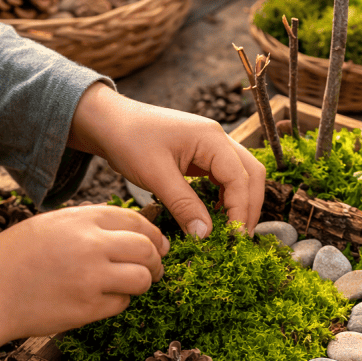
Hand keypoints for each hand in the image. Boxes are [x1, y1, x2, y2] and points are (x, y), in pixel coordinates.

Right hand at [0, 205, 167, 353]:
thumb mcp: (52, 225)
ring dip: (142, 282)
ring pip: (143, 279)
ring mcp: (92, 278)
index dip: (154, 234)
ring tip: (130, 285)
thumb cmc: (14, 258)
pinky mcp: (88, 308)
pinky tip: (101, 298)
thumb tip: (133, 232)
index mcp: (82, 219)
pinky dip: (118, 301)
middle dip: (157, 260)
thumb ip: (90, 224)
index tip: (158, 244)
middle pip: (148, 249)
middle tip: (155, 268)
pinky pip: (122, 303)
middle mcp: (91, 245)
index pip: (138, 221)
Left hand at [69, 84, 265, 237]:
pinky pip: (226, 177)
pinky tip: (216, 215)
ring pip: (242, 175)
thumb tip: (206, 235)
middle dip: (250, 207)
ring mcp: (212, 146)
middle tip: (240, 238)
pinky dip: (227, 197)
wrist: (109, 122)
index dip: (242, 210)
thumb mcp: (155, 175)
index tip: (235, 237)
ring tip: (232, 230)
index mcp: (211, 138)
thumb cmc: (128, 140)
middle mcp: (218, 139)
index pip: (241, 178)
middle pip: (252, 174)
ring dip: (242, 202)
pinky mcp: (202, 155)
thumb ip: (183, 205)